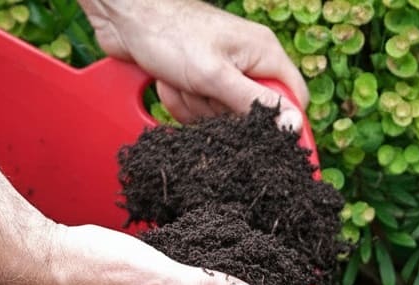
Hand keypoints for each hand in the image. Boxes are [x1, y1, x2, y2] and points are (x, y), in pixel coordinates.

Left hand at [79, 0, 308, 127]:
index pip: (293, 97)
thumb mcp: (215, 75)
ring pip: (220, 115)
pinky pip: (197, 110)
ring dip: (194, 105)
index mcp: (264, 54)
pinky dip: (179, 102)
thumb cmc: (171, 33)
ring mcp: (221, 72)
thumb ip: (255, 103)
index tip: (260, 134)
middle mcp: (247, 63)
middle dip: (220, 110)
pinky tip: (168, 83)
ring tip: (180, 80)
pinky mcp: (198, 81)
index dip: (282, 121)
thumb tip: (293, 126)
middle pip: (251, 113)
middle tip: (202, 88)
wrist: (126, 16)